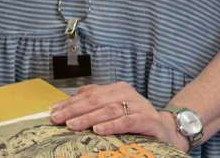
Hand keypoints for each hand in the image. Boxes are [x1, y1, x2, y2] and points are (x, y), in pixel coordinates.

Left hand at [48, 82, 188, 150]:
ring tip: (72, 125)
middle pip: (97, 100)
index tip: (53, 112)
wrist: (166, 130)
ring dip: (89, 117)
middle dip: (75, 109)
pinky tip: (99, 130)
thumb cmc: (135, 119)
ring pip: (110, 109)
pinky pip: (128, 121)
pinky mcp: (148, 120)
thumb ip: (97, 99)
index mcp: (118, 89)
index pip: (90, 94)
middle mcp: (128, 94)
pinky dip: (112, 125)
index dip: (70, 103)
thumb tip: (74, 95)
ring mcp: (139, 106)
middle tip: (58, 119)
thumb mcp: (115, 107)